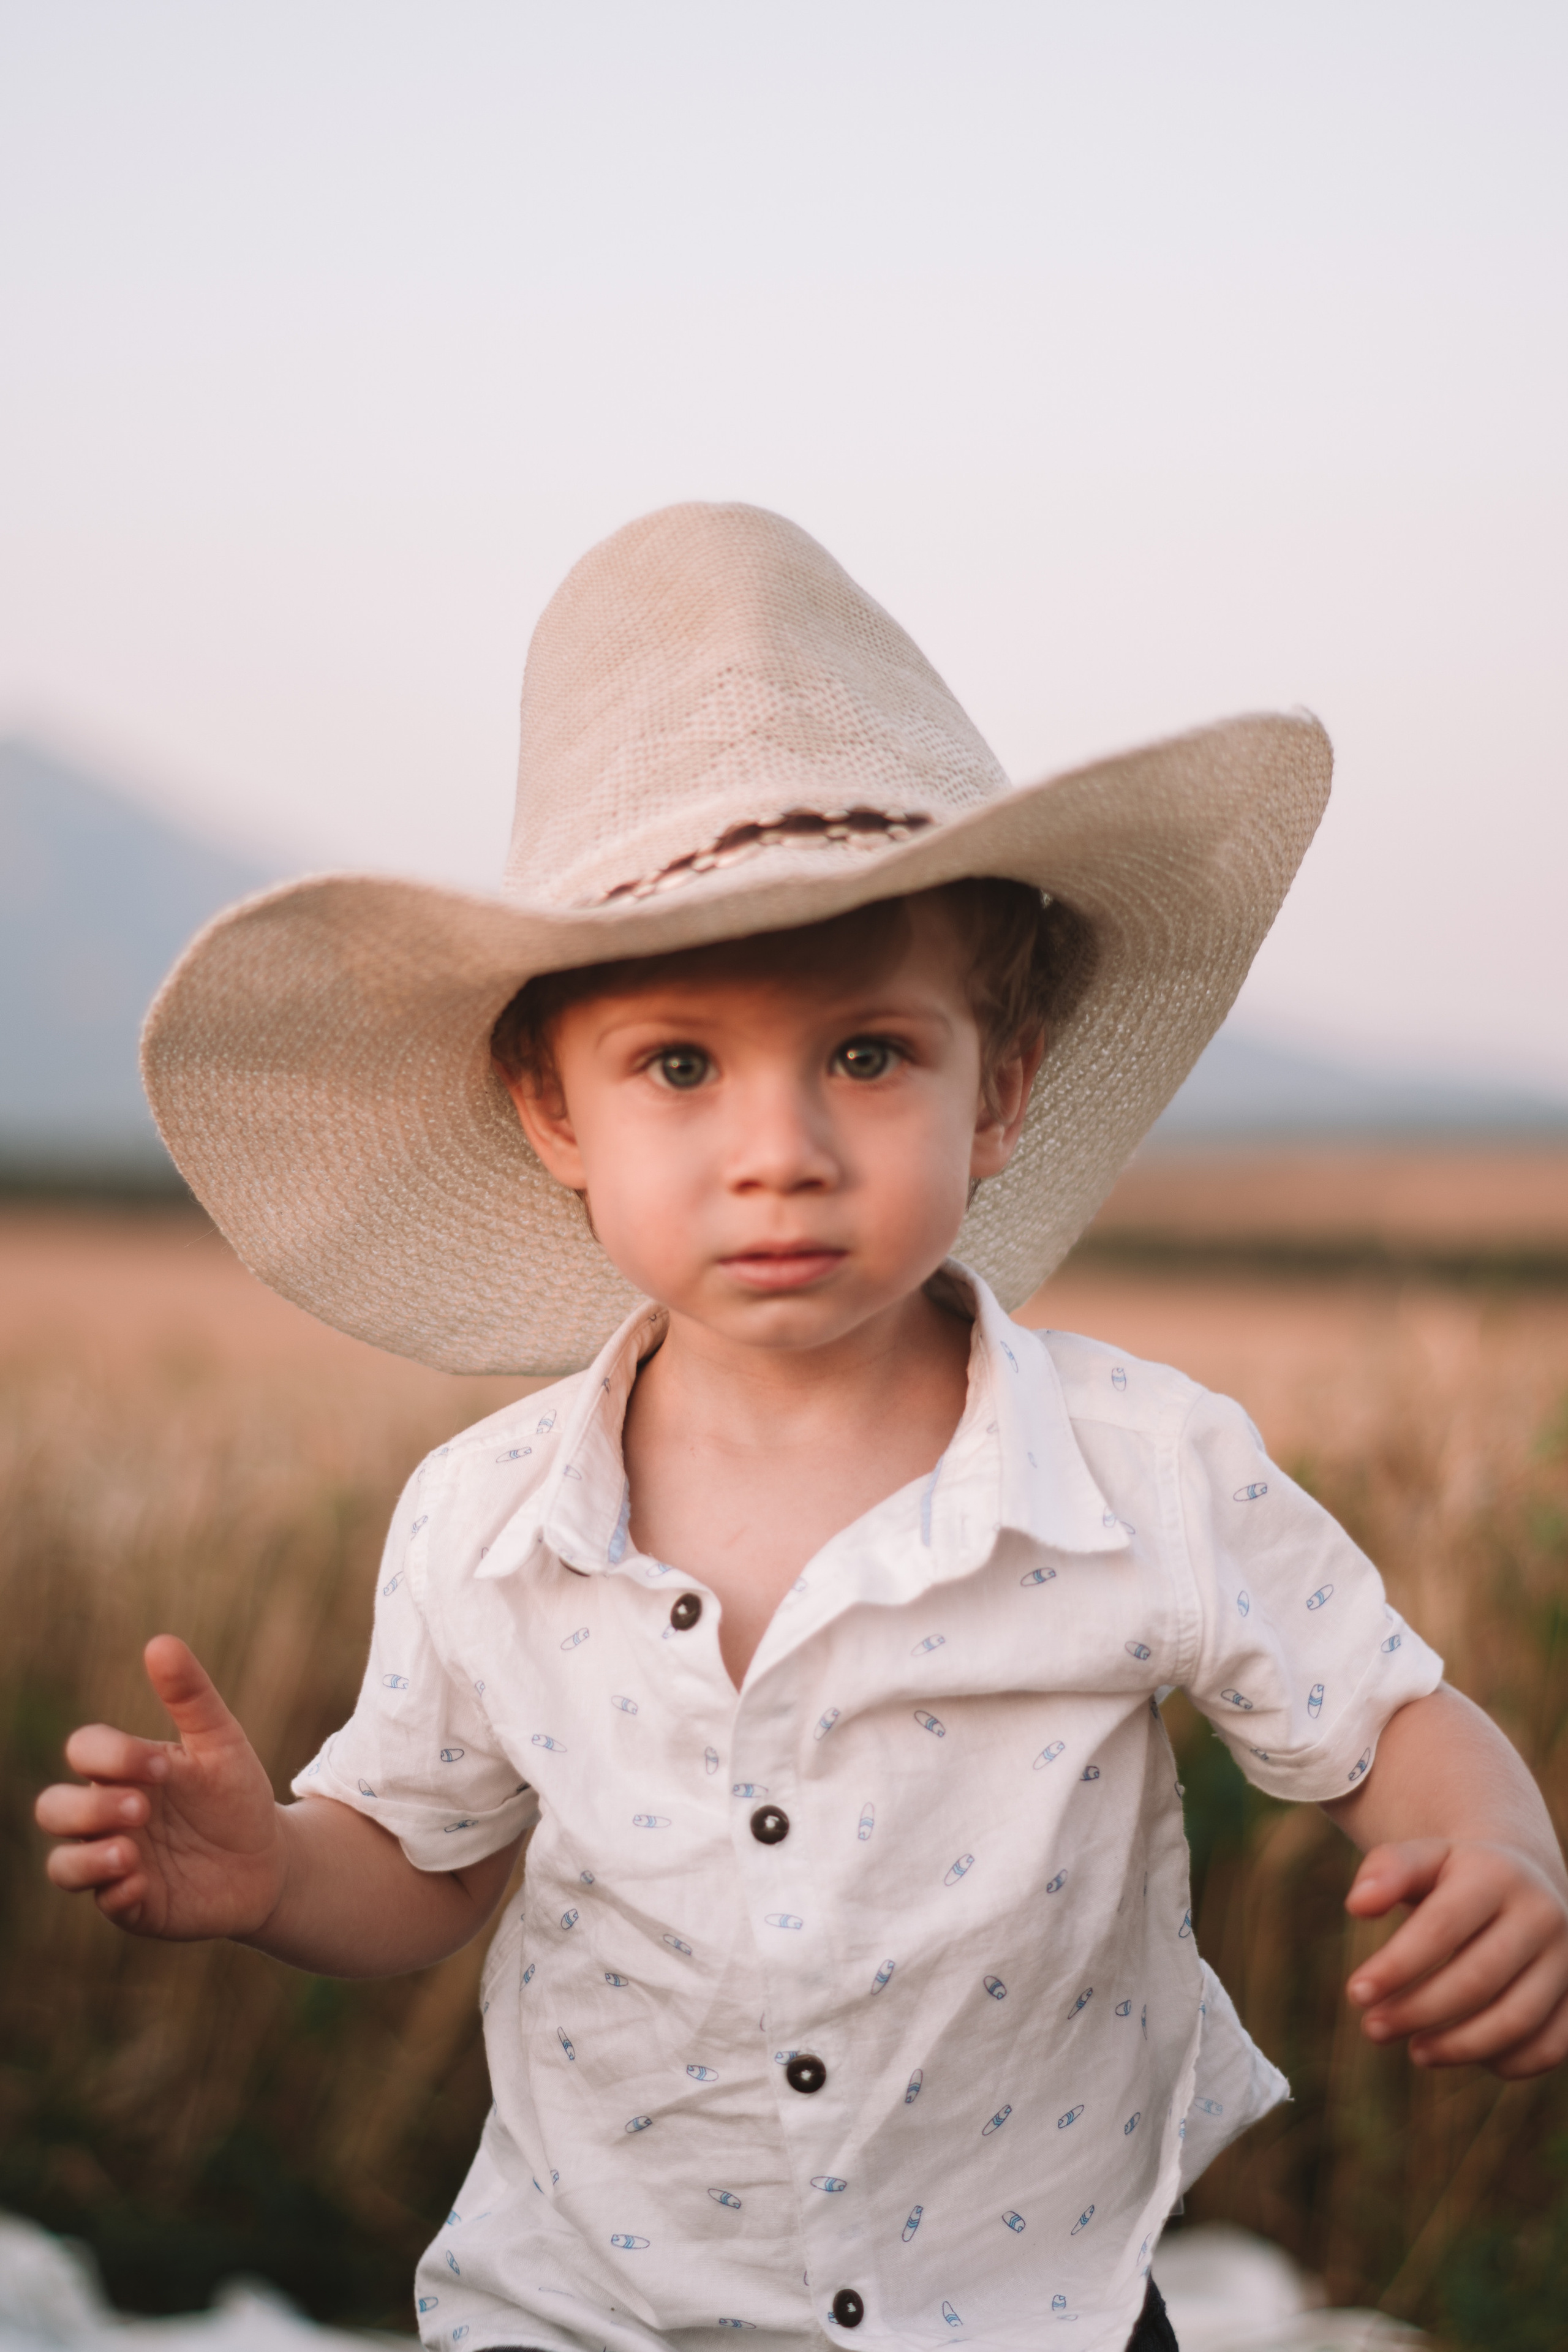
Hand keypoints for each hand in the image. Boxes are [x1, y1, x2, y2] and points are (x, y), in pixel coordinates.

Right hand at [35, 1635, 286, 1940]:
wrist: (270, 1858)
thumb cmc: (236, 1794)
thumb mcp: (221, 1742)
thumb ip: (191, 1697)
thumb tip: (159, 1642)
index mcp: (123, 1771)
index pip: (83, 1752)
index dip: (110, 1755)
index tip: (162, 1766)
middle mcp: (108, 1818)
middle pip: (53, 1809)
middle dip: (86, 1808)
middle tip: (141, 1807)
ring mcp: (115, 1863)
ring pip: (62, 1865)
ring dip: (85, 1858)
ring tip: (129, 1852)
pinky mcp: (134, 1904)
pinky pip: (105, 1903)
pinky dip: (116, 1893)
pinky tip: (143, 1882)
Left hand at [1344, 1837, 1567, 2076]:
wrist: (1521, 1878)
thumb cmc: (1454, 1874)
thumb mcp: (1422, 1857)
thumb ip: (1387, 1870)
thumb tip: (1357, 1906)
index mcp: (1496, 1874)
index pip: (1442, 1927)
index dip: (1397, 1966)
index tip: (1356, 1994)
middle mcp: (1542, 1915)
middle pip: (1477, 1979)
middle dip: (1419, 2011)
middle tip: (1373, 2029)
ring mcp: (1567, 1959)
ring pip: (1516, 2020)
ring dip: (1459, 2047)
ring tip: (1415, 2051)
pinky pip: (1550, 2046)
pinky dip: (1507, 2062)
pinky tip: (1464, 2054)